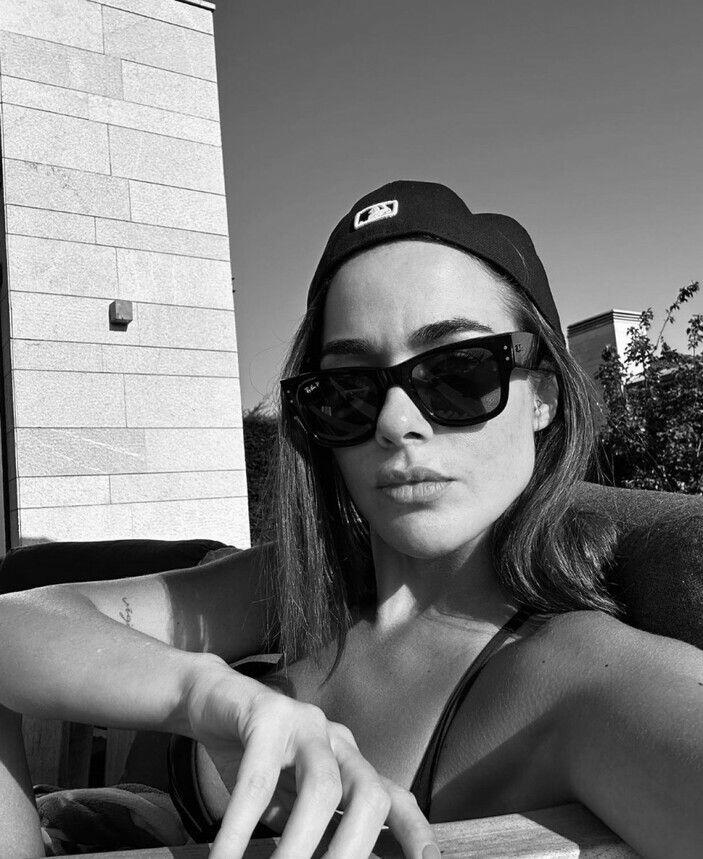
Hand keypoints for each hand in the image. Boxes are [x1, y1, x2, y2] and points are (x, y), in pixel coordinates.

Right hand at [184, 661, 438, 857]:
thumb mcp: (288, 800)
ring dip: (301, 845)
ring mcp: (305, 723)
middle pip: (369, 796)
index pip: (396, 798)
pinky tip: (224, 858)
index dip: (416, 833)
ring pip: (322, 787)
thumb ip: (311, 831)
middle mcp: (338, 741)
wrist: (210, 698)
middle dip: (355, 851)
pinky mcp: (266, 714)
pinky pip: (257, 777)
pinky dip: (240, 824)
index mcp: (351, 763)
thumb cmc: (253, 758)